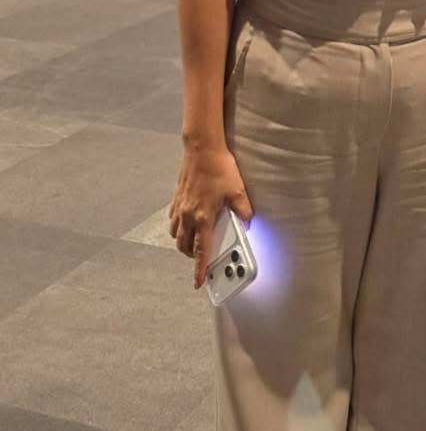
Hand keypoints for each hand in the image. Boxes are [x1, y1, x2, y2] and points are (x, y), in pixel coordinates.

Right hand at [168, 145, 253, 288]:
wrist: (201, 149)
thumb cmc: (219, 168)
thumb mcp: (238, 190)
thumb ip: (244, 209)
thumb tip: (249, 221)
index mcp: (203, 217)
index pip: (201, 250)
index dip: (200, 268)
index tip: (199, 282)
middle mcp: (187, 215)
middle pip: (184, 246)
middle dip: (191, 256)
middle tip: (202, 258)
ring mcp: (179, 207)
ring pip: (175, 235)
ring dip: (184, 242)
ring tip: (196, 241)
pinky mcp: (175, 199)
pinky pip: (172, 220)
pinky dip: (178, 227)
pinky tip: (189, 221)